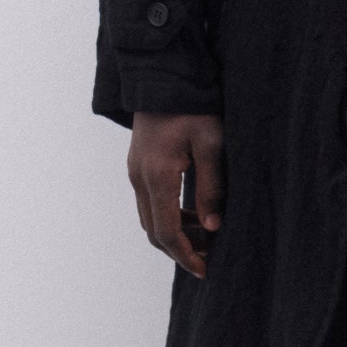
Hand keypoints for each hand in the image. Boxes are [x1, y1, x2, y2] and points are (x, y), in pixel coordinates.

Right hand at [128, 111, 225, 278]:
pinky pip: (149, 203)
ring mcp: (135, 172)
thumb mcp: (211, 144)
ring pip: (149, 219)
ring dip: (175, 234)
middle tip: (211, 257)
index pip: (167, 232)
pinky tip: (194, 214)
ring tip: (207, 236)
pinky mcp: (138, 165)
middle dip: (181, 250)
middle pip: (154, 232)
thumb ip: (211, 188)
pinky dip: (169, 217)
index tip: (206, 271)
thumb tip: (212, 228)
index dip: (186, 256)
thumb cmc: (194, 106)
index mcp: (157, 176)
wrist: (164, 76)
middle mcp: (139, 178)